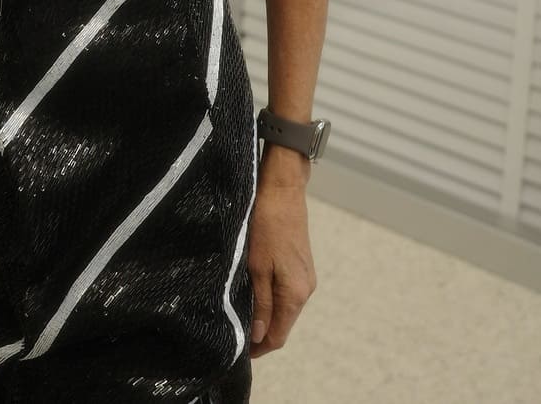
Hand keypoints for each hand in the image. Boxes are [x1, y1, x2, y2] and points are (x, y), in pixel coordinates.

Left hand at [247, 165, 316, 356]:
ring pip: (285, 307)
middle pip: (283, 323)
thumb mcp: (257, 266)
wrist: (283, 189)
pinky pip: (287, 291)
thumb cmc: (267, 224)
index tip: (238, 350)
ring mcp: (306, 275)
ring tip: (241, 312)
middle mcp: (306, 289)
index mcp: (295, 294)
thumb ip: (261, 303)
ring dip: (266, 313)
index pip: (278, 335)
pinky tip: (254, 291)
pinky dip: (271, 297)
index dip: (258, 347)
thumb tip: (260, 335)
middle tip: (234, 331)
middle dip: (261, 331)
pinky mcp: (301, 263)